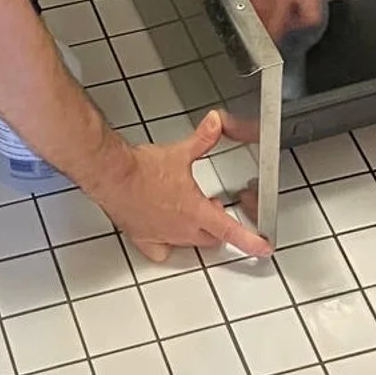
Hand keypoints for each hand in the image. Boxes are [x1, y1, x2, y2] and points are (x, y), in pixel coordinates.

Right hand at [91, 111, 271, 262]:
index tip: (263, 248)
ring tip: (191, 213)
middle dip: (217, 227)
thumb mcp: (180, 153)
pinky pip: (160, 250)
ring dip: (195, 231)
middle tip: (215, 210)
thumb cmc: (140, 169)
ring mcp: (162, 235)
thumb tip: (215, 124)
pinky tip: (165, 233)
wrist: (112, 175)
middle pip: (211, 238)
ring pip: (188, 243)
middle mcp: (180, 228)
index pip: (231, 231)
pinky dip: (166, 245)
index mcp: (195, 210)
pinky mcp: (143, 237)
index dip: (250, 241)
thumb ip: (203, 140)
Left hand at [234, 0, 326, 41]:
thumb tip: (249, 1)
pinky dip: (310, 0)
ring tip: (293, 22)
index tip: (262, 42)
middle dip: (288, 37)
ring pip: (311, 14)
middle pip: (294, 27)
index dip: (265, 38)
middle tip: (281, 38)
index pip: (268, 25)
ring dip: (301, 21)